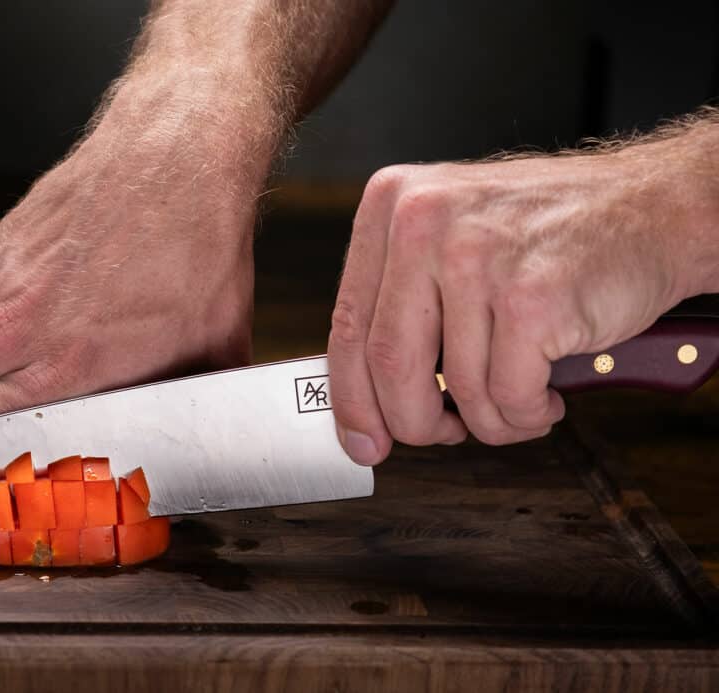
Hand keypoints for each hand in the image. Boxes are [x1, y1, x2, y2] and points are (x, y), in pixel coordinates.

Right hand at [0, 109, 260, 431]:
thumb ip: (205, 399)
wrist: (178, 153)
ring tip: (1, 396)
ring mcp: (4, 280)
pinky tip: (25, 331)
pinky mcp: (3, 245)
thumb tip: (219, 425)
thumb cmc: (199, 245)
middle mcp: (20, 324)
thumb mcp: (218, 343)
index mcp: (68, 363)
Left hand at [328, 141, 715, 463]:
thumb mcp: (452, 236)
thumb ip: (402, 301)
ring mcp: (477, 256)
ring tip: (518, 403)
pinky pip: (508, 397)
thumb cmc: (551, 234)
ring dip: (488, 422)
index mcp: (392, 204)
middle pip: (388, 364)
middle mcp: (424, 221)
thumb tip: (365, 399)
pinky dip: (527, 417)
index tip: (362, 439)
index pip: (347, 325)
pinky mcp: (530, 297)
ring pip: (455, 390)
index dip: (352, 400)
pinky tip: (546, 396)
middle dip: (414, 423)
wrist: (652, 207)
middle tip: (443, 435)